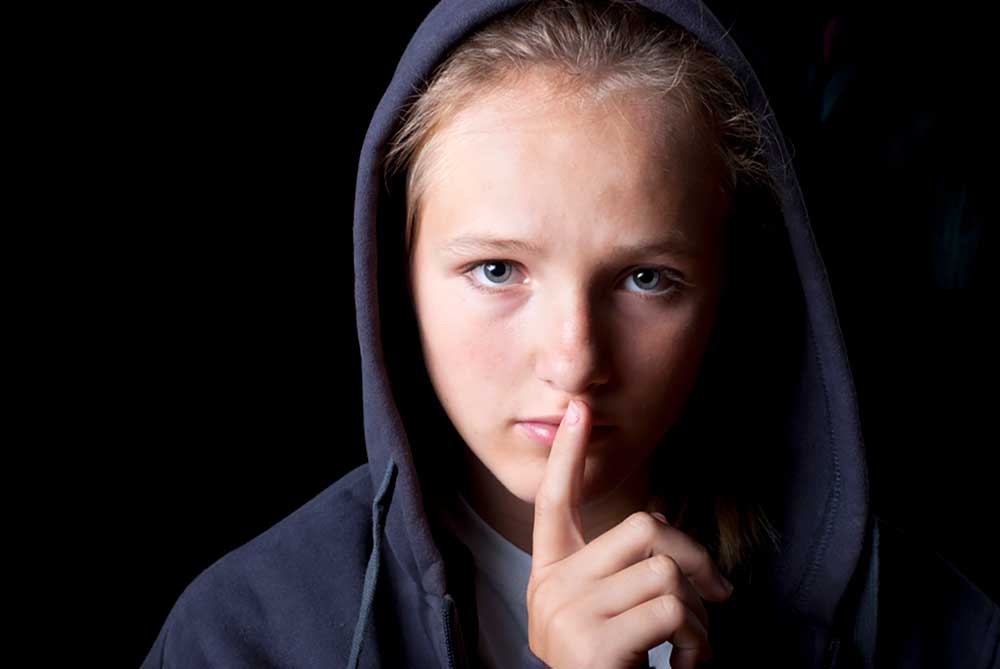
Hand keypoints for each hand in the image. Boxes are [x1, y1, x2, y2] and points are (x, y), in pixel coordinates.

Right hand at [526, 400, 733, 668]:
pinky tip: (680, 668)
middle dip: (695, 560)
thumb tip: (685, 562)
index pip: (554, 503)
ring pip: (665, 571)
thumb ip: (622, 578)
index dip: (566, 456)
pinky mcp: (591, 641)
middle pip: (642, 529)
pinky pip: (671, 610)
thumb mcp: (605, 620)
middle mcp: (548, 587)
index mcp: (550, 576)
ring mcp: (565, 613)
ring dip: (698, 618)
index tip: (578, 410)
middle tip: (717, 599)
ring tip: (689, 650)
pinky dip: (697, 643)